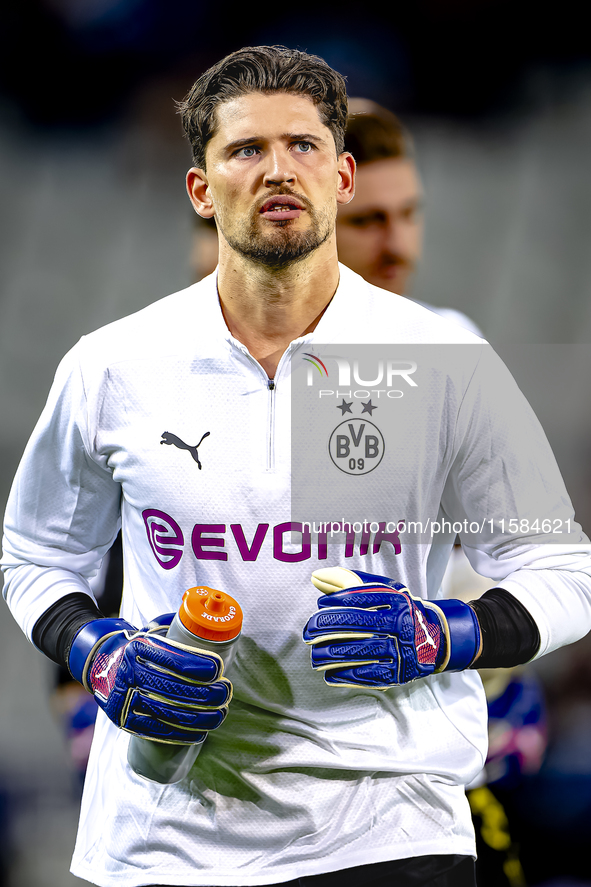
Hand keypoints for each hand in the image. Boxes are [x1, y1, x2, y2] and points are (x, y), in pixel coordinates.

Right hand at [68, 614, 231, 742]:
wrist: (101, 665)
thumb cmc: (140, 646)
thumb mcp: (153, 628)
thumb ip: (180, 624)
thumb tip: (215, 626)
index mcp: (139, 647)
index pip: (175, 658)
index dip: (201, 666)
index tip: (219, 670)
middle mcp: (130, 672)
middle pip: (175, 688)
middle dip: (208, 693)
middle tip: (225, 692)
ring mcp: (125, 698)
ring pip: (169, 712)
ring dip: (201, 717)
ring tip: (221, 713)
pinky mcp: (124, 720)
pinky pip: (156, 731)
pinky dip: (181, 735)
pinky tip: (200, 732)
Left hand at [303, 567, 480, 688]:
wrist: (436, 639)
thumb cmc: (399, 610)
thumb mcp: (382, 589)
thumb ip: (348, 581)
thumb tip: (316, 577)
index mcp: (396, 600)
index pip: (361, 597)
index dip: (337, 601)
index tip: (320, 605)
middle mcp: (399, 624)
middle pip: (357, 624)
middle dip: (327, 627)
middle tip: (308, 631)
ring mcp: (400, 650)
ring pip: (360, 651)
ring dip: (332, 654)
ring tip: (314, 655)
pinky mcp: (399, 673)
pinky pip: (369, 675)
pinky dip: (347, 676)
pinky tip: (330, 673)